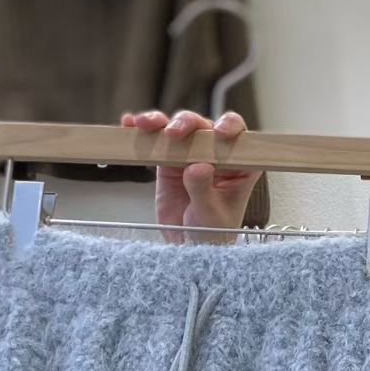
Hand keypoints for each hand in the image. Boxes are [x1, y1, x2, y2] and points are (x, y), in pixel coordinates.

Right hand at [120, 109, 260, 240]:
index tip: (219, 132)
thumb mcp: (210, 214)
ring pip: (179, 129)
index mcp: (239, 166)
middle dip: (188, 124)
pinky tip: (130, 124)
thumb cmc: (211, 233)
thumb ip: (203, 190)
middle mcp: (217, 155)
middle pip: (204, 128)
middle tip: (174, 133)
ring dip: (162, 122)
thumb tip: (197, 166)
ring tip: (146, 124)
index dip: (230, 128)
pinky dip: (144, 132)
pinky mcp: (169, 161)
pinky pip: (157, 142)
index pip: (239, 138)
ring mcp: (192, 155)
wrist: (188, 247)